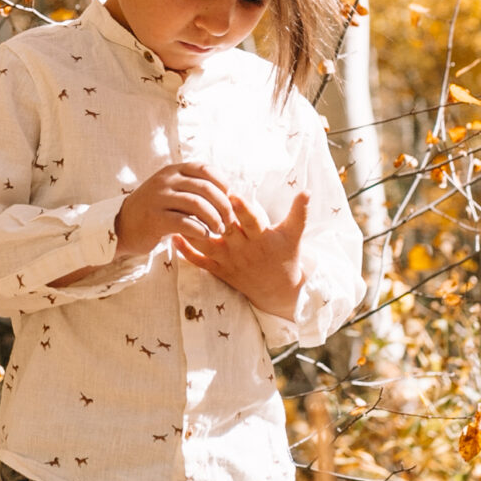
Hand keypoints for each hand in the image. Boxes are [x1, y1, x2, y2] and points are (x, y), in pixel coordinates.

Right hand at [114, 162, 236, 259]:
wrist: (122, 226)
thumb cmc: (155, 210)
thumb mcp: (171, 190)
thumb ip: (192, 186)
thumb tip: (226, 191)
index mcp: (172, 171)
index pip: (204, 169)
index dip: (222, 183)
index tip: (228, 198)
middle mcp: (165, 181)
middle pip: (204, 188)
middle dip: (223, 205)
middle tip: (229, 220)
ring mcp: (158, 199)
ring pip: (197, 204)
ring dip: (214, 218)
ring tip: (219, 229)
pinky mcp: (155, 219)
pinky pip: (184, 223)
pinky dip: (200, 230)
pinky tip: (205, 235)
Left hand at [176, 190, 308, 318]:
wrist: (279, 290)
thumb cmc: (286, 256)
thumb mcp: (295, 235)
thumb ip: (299, 212)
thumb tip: (307, 190)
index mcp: (262, 237)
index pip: (251, 220)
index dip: (242, 208)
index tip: (233, 194)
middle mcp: (244, 249)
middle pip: (226, 230)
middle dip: (213, 215)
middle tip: (199, 199)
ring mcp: (230, 261)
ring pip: (208, 245)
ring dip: (193, 232)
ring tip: (179, 215)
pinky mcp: (220, 271)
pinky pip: (200, 262)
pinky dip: (186, 252)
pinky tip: (173, 238)